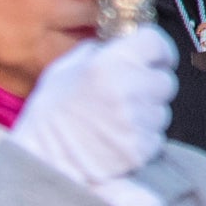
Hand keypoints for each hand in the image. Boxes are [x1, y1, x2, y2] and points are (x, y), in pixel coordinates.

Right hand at [10, 28, 176, 186]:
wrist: (40, 162)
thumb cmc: (47, 117)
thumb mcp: (63, 70)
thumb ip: (97, 51)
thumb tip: (121, 43)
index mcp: (108, 64)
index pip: (157, 42)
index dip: (157, 50)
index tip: (153, 58)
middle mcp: (128, 89)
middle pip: (165, 80)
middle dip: (150, 85)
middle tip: (127, 95)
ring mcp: (136, 121)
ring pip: (162, 111)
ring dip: (146, 114)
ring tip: (116, 121)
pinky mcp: (140, 149)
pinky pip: (155, 137)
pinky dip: (142, 139)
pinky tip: (117, 139)